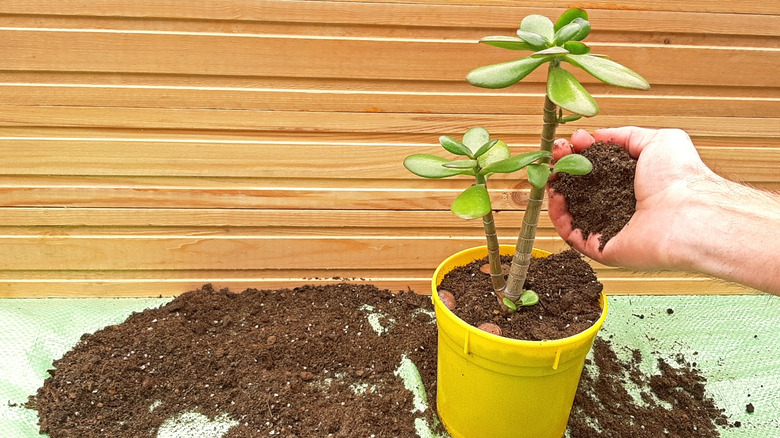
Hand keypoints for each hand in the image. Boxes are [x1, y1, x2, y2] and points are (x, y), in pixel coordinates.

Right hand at [547, 126, 712, 270]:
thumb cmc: (681, 178)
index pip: (598, 168)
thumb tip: (599, 136)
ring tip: (552, 175)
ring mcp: (611, 228)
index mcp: (634, 182)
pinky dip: (558, 218)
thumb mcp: (658, 140)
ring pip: (572, 211)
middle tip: (556, 155)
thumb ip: (626, 136)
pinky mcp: (603, 248)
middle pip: (581, 188)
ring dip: (558, 192)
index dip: (581, 153)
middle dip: (565, 168)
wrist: (688, 213)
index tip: (571, 142)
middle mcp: (621, 205)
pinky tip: (555, 199)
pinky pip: (572, 236)